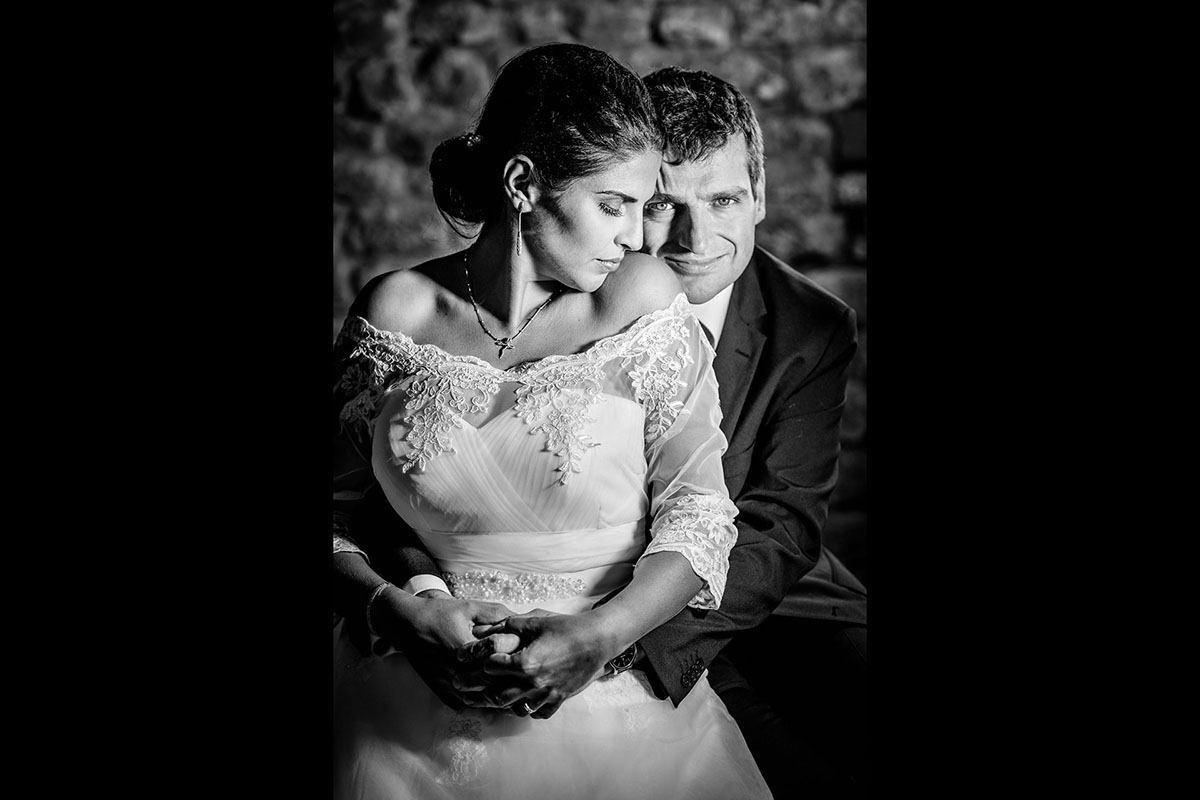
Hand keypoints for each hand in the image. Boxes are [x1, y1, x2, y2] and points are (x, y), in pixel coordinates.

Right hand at [372, 590, 521, 710]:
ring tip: (512, 701)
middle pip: (489, 687)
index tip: (529, 671)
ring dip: (494, 701)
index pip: (498, 666)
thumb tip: (520, 619)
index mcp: (468, 649)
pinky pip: (461, 702)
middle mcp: (457, 669)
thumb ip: (496, 614)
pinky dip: (476, 703)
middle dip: (509, 689)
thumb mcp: (470, 607)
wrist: (407, 624)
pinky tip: (488, 701)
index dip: (516, 670)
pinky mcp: (439, 688)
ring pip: (476, 700)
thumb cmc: (439, 613)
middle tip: (527, 691)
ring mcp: (447, 682)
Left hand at [455, 610, 616, 718]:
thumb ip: (508, 624)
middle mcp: (534, 683)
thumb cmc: (567, 627)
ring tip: (493, 695)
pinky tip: (524, 701)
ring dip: (503, 702)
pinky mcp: (559, 698)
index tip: (469, 661)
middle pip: (497, 695)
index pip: (491, 668)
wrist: (597, 640)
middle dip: (480, 689)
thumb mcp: (536, 620)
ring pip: (516, 708)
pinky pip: (539, 713)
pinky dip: (529, 709)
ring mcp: (547, 693)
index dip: (479, 663)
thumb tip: (486, 627)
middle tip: (466, 685)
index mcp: (525, 663)